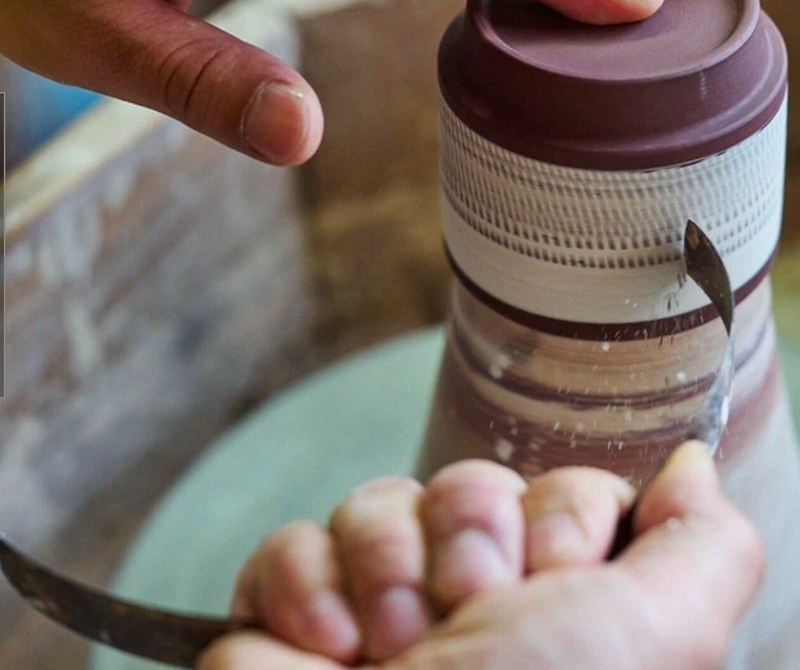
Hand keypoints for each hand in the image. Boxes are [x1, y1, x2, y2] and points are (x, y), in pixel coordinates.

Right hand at [200, 442, 762, 669]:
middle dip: (467, 534)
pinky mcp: (294, 615)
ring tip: (390, 646)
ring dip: (386, 563)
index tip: (554, 578)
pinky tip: (325, 650)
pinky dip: (305, 586)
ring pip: (378, 500)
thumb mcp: (652, 638)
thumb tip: (691, 465)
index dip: (557, 516)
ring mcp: (375, 611)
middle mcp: (471, 613)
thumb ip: (699, 547)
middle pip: (467, 486)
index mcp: (557, 620)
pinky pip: (293, 540)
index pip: (562, 493)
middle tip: (466, 611)